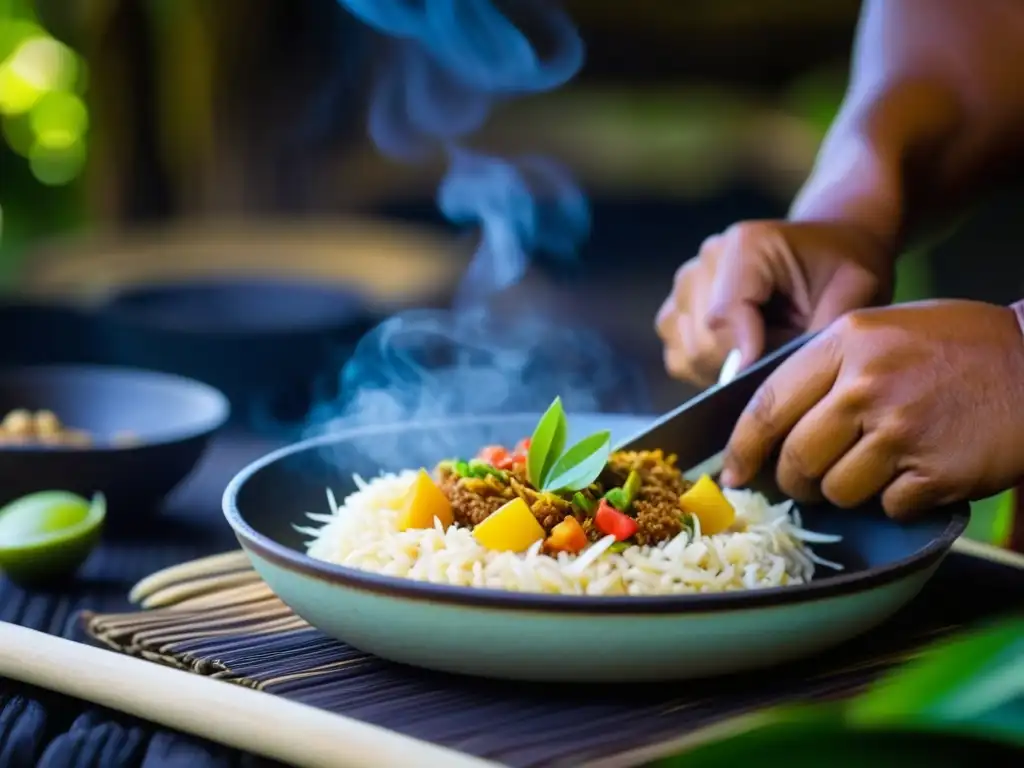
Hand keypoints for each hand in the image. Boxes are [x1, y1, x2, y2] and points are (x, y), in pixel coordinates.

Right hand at [655, 220, 894, 386]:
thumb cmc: (844, 273)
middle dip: (744, 362)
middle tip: (785, 357)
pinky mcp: (675, 310)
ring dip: (726, 367)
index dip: (745, 353)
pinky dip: (707, 369)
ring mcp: (685, 284)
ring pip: (688, 352)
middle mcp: (706, 258)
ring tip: (766, 353)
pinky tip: (742, 357)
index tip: (771, 379)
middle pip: (703, 339)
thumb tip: (757, 378)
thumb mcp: (851, 297)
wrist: (829, 254)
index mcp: (747, 243)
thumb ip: (812, 335)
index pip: (724, 313)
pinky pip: (678, 357)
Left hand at [720, 299, 1023, 518]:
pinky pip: (887, 507)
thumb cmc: (955, 346)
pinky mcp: (934, 470)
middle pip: (796, 459)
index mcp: (845, 344)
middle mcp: (865, 385)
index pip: (767, 406)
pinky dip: (897, 501)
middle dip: (796, 480)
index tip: (734, 474)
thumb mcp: (880, 331)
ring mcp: (900, 430)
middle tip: (811, 479)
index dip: (743, 448)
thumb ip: (825, 370)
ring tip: (880, 465)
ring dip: (850, 491)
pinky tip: (919, 472)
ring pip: (837, 490)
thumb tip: (770, 427)